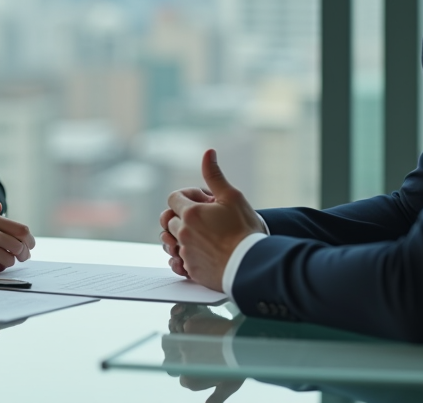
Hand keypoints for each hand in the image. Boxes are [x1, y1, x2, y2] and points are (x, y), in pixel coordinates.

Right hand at [162, 304, 244, 402]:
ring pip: (181, 342)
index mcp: (190, 381)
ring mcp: (185, 343)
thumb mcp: (227, 387)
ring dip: (190, 340)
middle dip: (190, 356)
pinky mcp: (189, 327)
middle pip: (180, 359)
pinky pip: (187, 327)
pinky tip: (208, 329)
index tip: (206, 368)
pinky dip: (195, 327)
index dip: (195, 374)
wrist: (241, 344)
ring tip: (208, 339)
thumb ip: (215, 399)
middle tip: (207, 352)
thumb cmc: (235, 367)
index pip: (184, 380)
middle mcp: (183, 363)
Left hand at [165, 150, 265, 290]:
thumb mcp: (232, 197)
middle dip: (184, 217)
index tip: (204, 202)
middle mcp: (183, 233)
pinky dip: (187, 256)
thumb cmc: (244, 231)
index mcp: (190, 214)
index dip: (187, 197)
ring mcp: (186, 253)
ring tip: (204, 237)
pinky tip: (204, 253)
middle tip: (206, 220)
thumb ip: (214, 175)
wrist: (252, 265)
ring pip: (172, 241)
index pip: (173, 198)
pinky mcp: (191, 270)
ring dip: (183, 237)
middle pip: (170, 220)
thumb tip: (208, 152)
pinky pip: (179, 261)